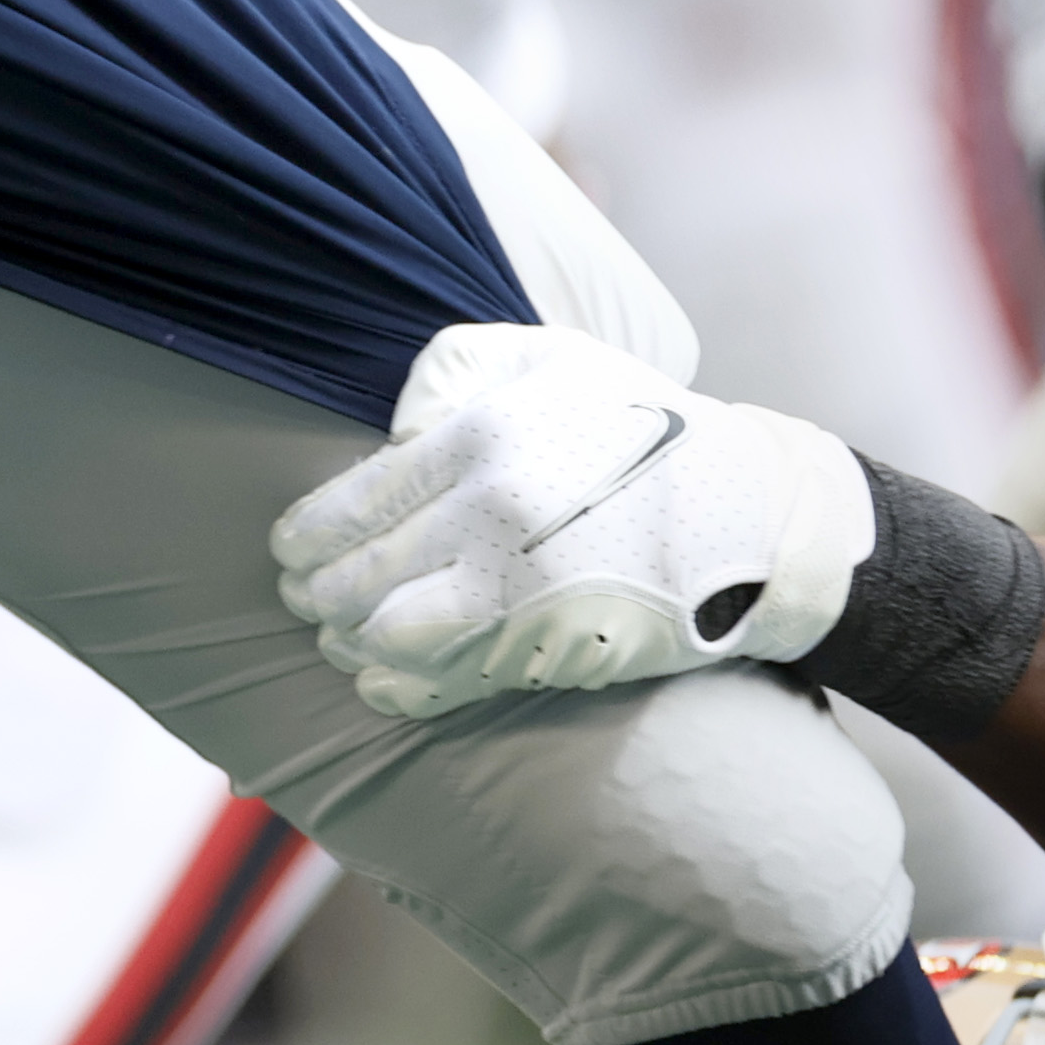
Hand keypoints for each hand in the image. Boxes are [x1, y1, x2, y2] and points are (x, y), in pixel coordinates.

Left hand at [270, 325, 872, 720]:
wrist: (755, 513)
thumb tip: (389, 429)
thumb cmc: (642, 425)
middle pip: (365, 572)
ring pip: (395, 632)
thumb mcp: (549, 358)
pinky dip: (403, 686)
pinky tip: (378, 681)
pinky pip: (454, 678)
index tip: (289, 549)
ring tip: (339, 636)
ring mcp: (525, 590)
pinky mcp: (557, 647)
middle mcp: (495, 516)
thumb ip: (452, 373)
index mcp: (483, 440)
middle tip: (303, 597)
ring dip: (353, 640)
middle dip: (319, 592)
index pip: (360, 500)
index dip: (309, 535)